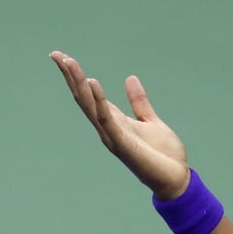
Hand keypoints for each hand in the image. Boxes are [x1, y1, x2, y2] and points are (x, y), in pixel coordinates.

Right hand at [50, 51, 189, 200]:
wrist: (175, 178)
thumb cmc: (163, 154)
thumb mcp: (151, 121)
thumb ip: (139, 102)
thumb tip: (130, 78)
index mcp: (114, 121)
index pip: (90, 96)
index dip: (76, 77)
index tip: (62, 57)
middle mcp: (108, 128)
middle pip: (84, 98)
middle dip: (71, 76)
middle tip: (57, 54)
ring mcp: (113, 136)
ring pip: (91, 106)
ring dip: (79, 84)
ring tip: (69, 63)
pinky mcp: (123, 144)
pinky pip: (107, 119)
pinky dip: (99, 101)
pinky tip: (92, 83)